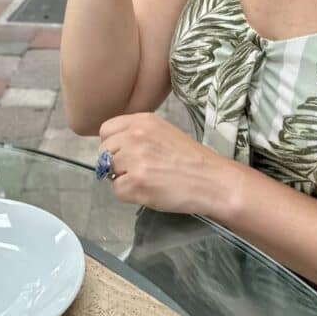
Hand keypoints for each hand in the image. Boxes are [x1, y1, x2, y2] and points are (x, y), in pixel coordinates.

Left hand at [98, 114, 235, 215]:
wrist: (212, 180)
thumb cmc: (191, 159)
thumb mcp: (163, 132)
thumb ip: (138, 135)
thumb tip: (115, 150)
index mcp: (142, 120)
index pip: (106, 130)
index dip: (112, 145)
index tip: (124, 155)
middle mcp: (134, 135)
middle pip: (103, 151)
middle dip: (116, 163)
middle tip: (138, 171)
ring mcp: (133, 158)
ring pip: (108, 172)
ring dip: (123, 179)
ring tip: (147, 181)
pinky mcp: (135, 182)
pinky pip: (117, 190)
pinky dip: (129, 195)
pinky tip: (149, 191)